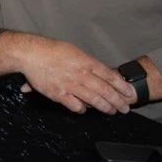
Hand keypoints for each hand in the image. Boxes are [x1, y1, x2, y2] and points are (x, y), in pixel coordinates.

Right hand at [16, 38, 135, 114]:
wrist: (31, 53)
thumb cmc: (51, 50)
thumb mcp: (74, 51)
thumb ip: (87, 63)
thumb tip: (98, 71)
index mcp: (87, 62)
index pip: (110, 76)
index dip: (122, 86)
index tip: (130, 93)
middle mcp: (82, 75)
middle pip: (105, 90)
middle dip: (118, 101)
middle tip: (125, 108)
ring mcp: (71, 85)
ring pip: (94, 100)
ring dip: (104, 107)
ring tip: (111, 111)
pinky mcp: (59, 94)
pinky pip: (75, 106)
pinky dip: (82, 109)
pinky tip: (84, 110)